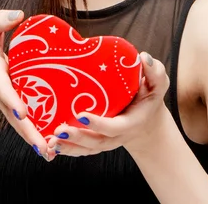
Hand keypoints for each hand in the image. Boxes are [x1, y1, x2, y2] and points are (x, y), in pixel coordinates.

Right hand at [0, 9, 49, 158]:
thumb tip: (18, 15)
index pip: (4, 89)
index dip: (13, 101)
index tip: (23, 113)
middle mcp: (1, 93)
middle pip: (14, 116)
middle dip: (29, 132)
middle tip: (45, 148)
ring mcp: (7, 102)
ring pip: (21, 124)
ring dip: (34, 139)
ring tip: (53, 154)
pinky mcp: (14, 104)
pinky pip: (25, 122)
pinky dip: (36, 134)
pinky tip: (52, 146)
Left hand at [45, 52, 169, 159]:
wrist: (147, 119)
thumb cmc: (149, 95)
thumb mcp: (158, 82)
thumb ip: (154, 71)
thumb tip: (143, 58)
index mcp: (131, 122)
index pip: (114, 127)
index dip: (99, 124)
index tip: (81, 114)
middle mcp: (117, 136)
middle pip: (96, 142)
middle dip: (77, 138)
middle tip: (59, 130)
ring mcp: (105, 141)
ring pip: (86, 149)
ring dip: (68, 146)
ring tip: (50, 141)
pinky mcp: (96, 141)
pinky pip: (81, 149)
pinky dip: (66, 149)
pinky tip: (50, 145)